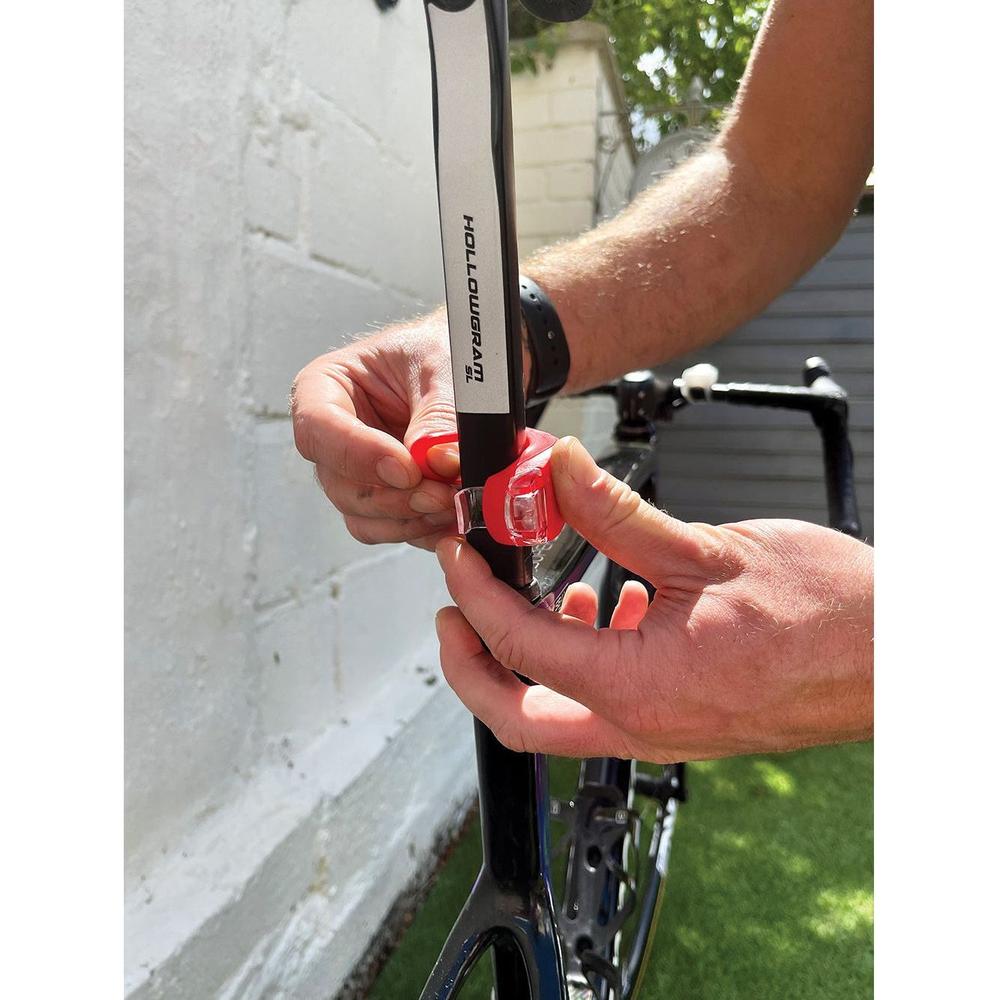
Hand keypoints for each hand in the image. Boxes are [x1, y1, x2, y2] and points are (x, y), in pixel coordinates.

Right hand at [291, 312, 460, 550]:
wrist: (470, 369)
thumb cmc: (443, 349)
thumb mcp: (443, 364)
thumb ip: (439, 412)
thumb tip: (437, 460)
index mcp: (326, 387)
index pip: (318, 429)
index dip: (358, 455)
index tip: (407, 469)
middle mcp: (334, 436)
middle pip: (340, 484)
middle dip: (394, 497)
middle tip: (443, 493)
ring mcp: (357, 473)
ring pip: (363, 516)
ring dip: (410, 518)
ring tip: (455, 502)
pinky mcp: (386, 500)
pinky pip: (392, 530)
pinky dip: (424, 531)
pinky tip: (455, 520)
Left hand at [434, 437, 872, 760]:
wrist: (897, 656)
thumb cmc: (827, 614)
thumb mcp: (708, 551)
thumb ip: (617, 513)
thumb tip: (557, 469)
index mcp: (639, 688)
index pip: (518, 646)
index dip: (474, 593)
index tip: (457, 553)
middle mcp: (644, 726)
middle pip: (517, 717)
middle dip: (470, 664)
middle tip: (457, 607)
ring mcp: (664, 731)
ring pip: (559, 714)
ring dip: (530, 658)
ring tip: (536, 593)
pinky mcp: (685, 720)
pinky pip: (609, 701)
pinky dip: (587, 655)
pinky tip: (610, 602)